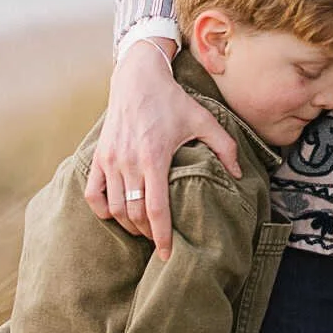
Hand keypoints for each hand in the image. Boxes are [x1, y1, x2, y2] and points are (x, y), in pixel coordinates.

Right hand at [87, 38, 241, 257]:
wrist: (138, 78)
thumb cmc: (172, 100)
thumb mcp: (203, 119)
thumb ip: (224, 146)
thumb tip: (239, 174)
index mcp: (154, 157)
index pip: (156, 209)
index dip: (162, 236)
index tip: (168, 255)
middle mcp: (128, 162)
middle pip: (134, 214)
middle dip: (148, 233)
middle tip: (160, 241)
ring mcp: (110, 160)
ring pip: (115, 208)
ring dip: (128, 225)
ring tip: (144, 230)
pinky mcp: (99, 156)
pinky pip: (93, 193)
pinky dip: (103, 210)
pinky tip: (116, 214)